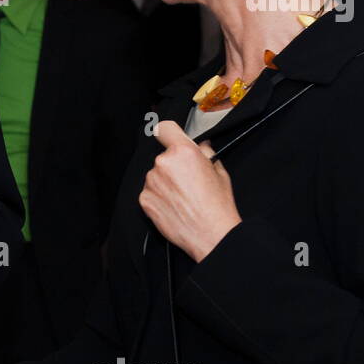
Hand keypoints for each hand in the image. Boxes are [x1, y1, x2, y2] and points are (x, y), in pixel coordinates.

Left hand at [138, 121, 240, 262]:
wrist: (211, 235)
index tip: (170, 139)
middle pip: (164, 157)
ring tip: (183, 198)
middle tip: (189, 181)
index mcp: (183, 152)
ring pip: (156, 175)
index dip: (169, 134)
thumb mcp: (219, 171)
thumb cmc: (218, 205)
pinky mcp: (144, 199)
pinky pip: (150, 192)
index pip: (165, 128)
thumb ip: (206, 153)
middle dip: (174, 166)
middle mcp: (163, 163)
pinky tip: (175, 206)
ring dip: (165, 182)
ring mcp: (151, 182)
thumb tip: (201, 146)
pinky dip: (159, 197)